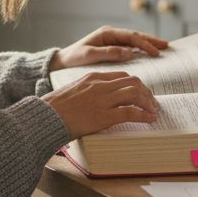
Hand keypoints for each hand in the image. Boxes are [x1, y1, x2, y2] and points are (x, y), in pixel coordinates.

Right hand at [42, 71, 159, 138]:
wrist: (44, 117)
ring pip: (135, 93)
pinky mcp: (103, 116)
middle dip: (146, 92)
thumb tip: (99, 101)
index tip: (141, 94)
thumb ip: (89, 92)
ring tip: (153, 111)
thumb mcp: (73, 92)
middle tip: (151, 103)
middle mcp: (100, 85)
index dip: (136, 85)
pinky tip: (150, 119)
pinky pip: (131, 112)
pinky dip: (144, 115)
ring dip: (148, 103)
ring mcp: (102, 100)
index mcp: (92, 78)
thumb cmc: (55, 109)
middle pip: (132, 82)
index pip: (122, 76)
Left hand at [49, 26, 167, 70]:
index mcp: (106, 33)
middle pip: (135, 36)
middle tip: (166, 46)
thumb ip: (109, 53)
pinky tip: (149, 53)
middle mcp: (111, 34)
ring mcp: (112, 41)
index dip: (144, 43)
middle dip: (151, 40)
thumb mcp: (89, 55)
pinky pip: (129, 47)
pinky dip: (140, 49)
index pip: (130, 37)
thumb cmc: (74, 58)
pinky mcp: (112, 48)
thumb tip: (129, 52)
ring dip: (148, 44)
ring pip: (134, 41)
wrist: (63, 61)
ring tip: (162, 47)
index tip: (155, 52)